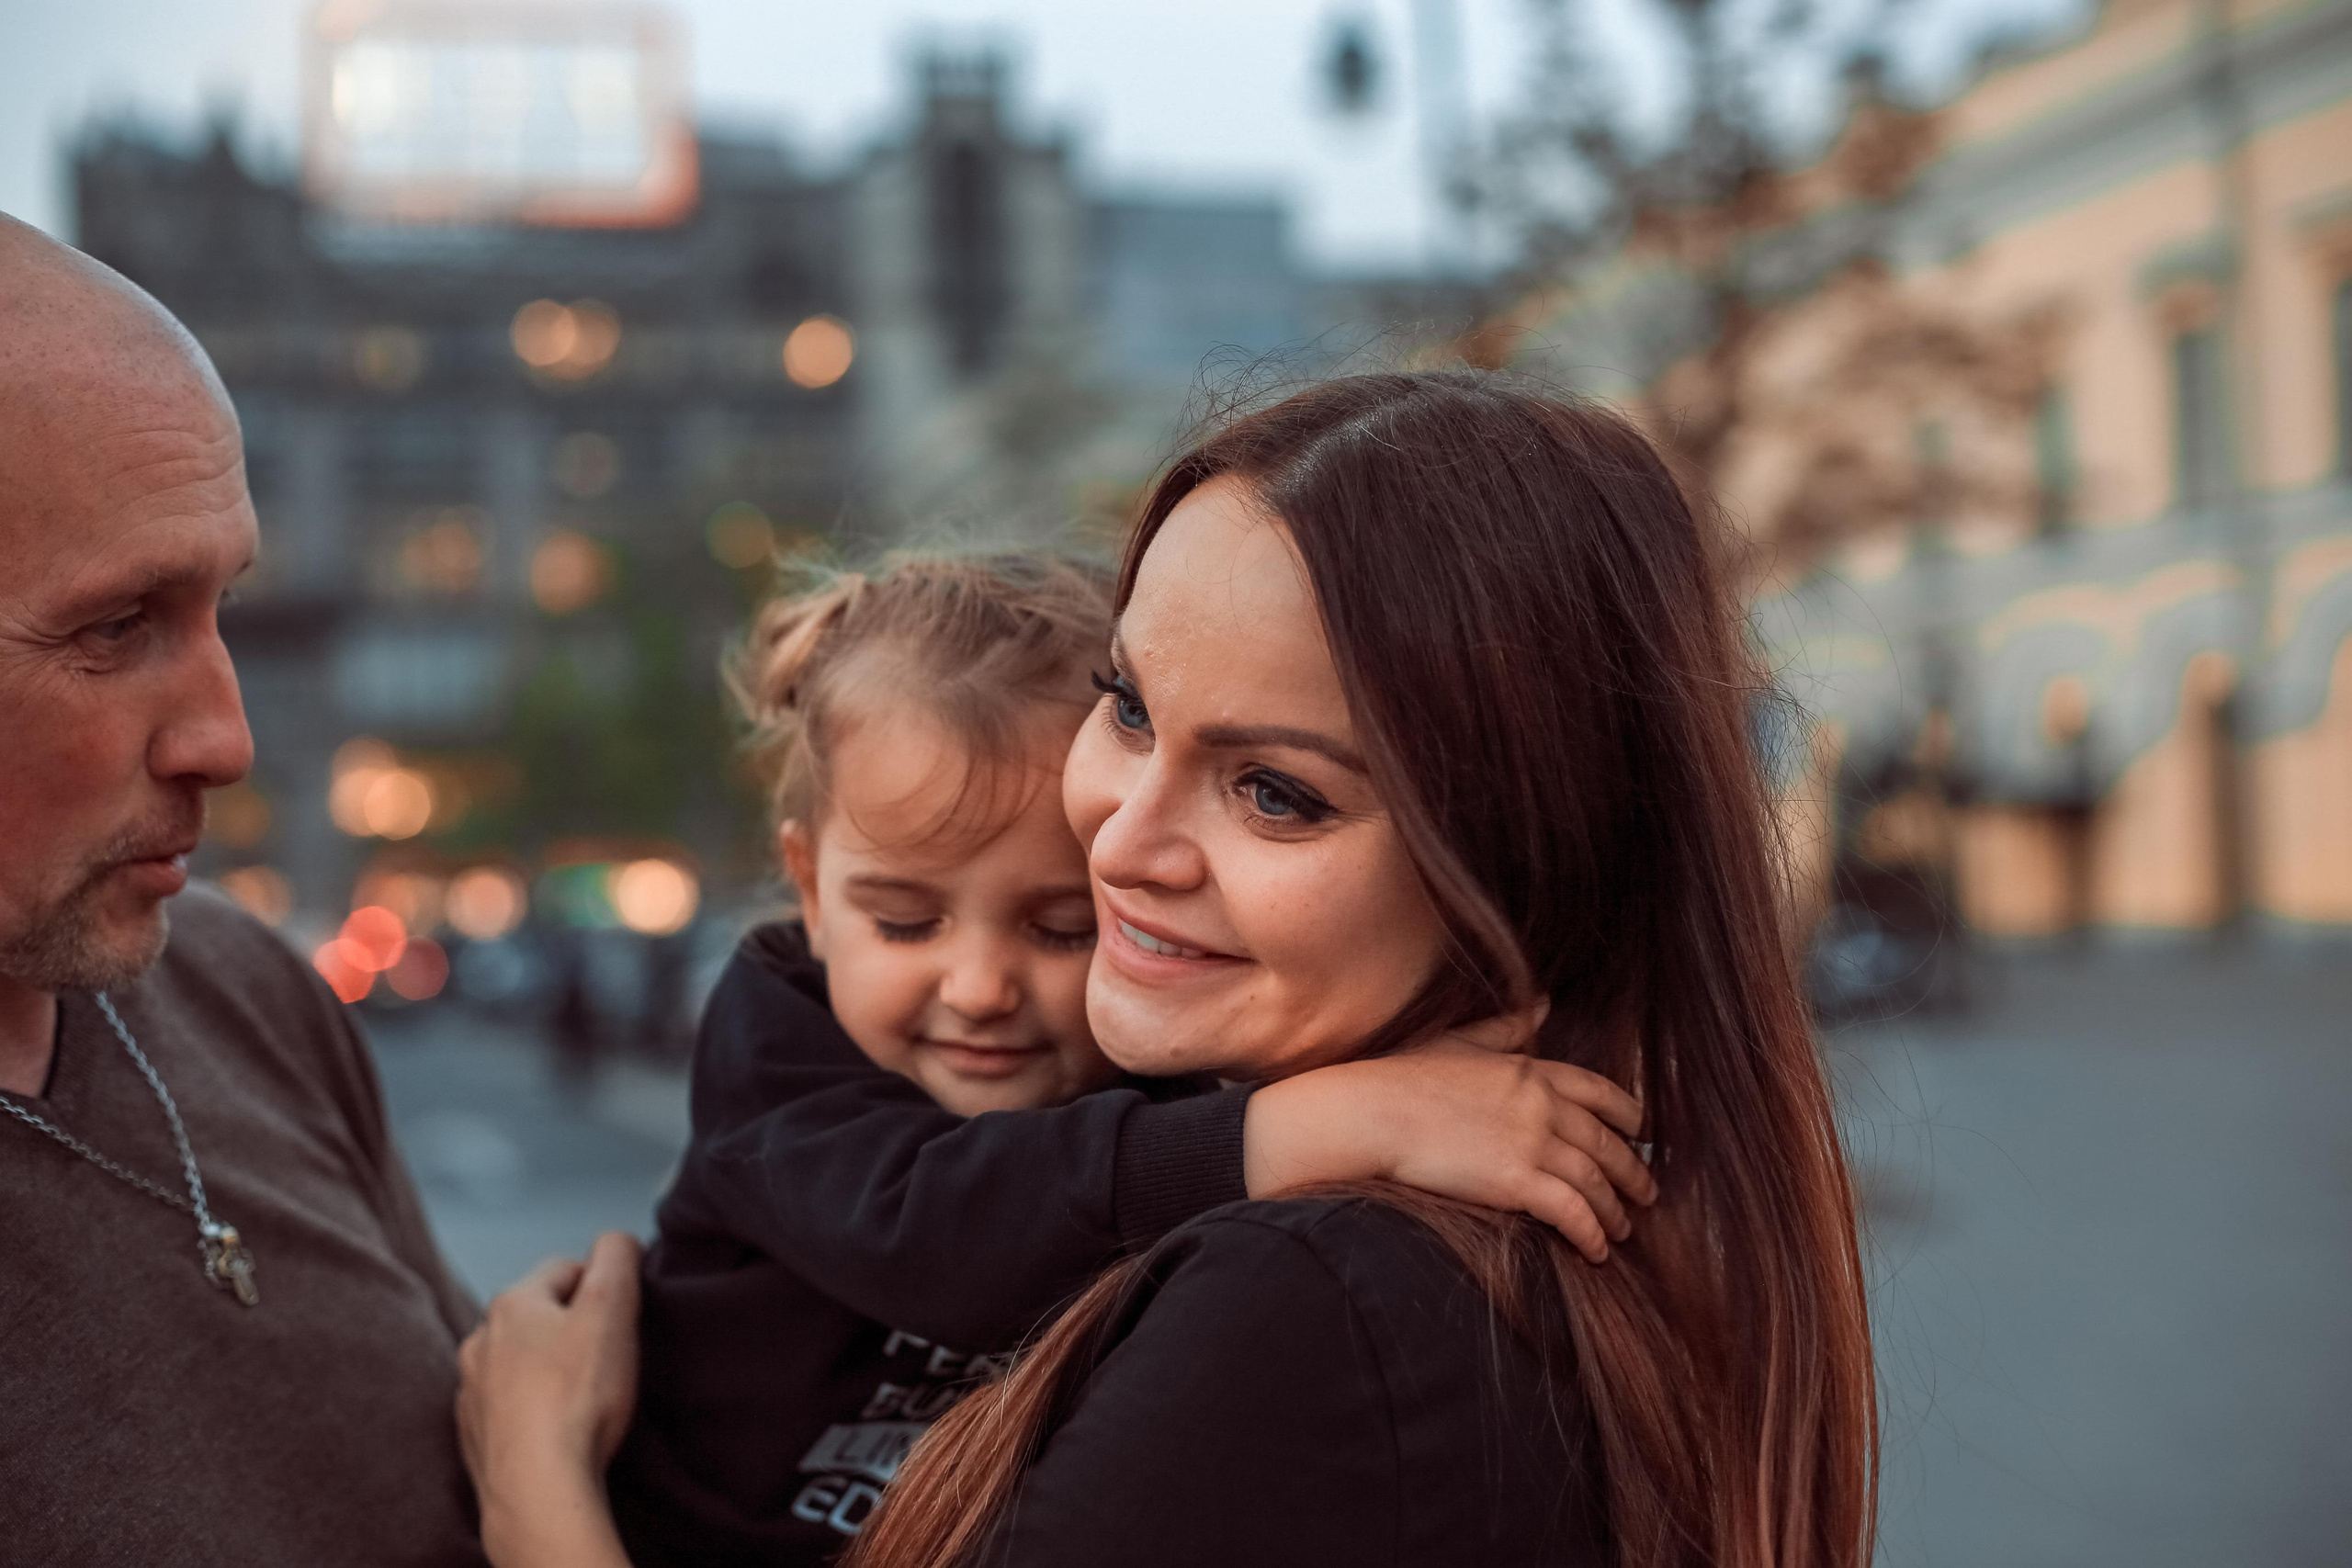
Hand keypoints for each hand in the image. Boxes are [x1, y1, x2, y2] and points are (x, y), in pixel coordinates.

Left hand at [457, 1232, 643, 1564]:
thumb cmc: (577, 1399)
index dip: (605, 1286)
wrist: (538, 1488)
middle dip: (574, 1329)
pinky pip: (509, 1406)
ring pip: (520, 1362)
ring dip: (549, 1369)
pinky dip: (532, 1409)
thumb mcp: (612, 1308)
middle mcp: (480, 1342)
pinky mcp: (475, 1435)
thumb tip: (617, 1241)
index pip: (567, 1268)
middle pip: (540, 1316)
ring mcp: (472, 1391)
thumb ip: (618, 1256)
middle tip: (610, 1358)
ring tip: (585, 1397)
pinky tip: (559, 1427)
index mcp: (511, 1304)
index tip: (625, 1317)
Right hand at [1243, 1013, 1653, 1262]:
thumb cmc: (1401, 1078)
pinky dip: (1591, 1234)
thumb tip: (1544, 1005)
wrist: (1370, 1113)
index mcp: (1530, 1070)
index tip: (1641, 1134)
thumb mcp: (1459, 1043)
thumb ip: (1505, 1028)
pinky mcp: (1518, 1182)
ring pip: (1596, 1182)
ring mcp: (1533, 1143)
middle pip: (1606, 1144)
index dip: (1628, 1116)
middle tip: (1645, 1196)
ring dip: (1614, 1212)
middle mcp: (1542, 1104)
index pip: (1600, 1092)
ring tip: (1620, 1232)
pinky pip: (1572, 1213)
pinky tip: (1597, 1251)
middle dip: (1632, 1173)